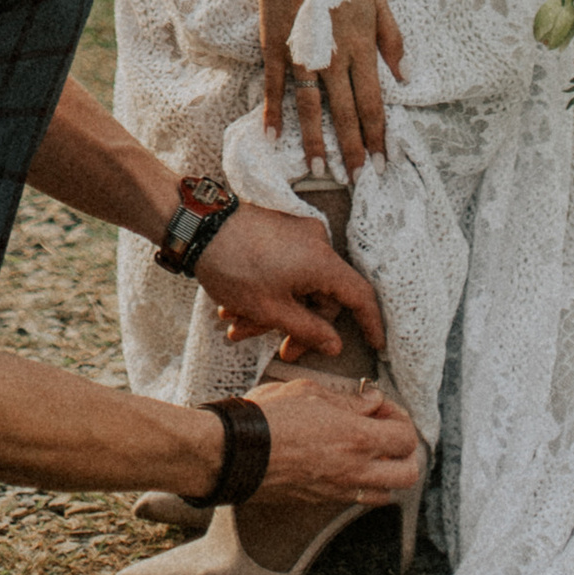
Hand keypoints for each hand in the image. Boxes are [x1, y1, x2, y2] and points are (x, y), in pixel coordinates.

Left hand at [196, 204, 386, 363]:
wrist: (197, 225)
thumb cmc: (235, 266)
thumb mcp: (272, 309)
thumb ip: (308, 331)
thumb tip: (335, 345)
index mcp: (321, 261)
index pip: (359, 295)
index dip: (370, 323)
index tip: (376, 345)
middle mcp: (315, 243)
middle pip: (321, 296)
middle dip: (296, 325)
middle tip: (278, 349)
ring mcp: (295, 234)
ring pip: (295, 285)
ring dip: (271, 312)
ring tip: (236, 327)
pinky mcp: (277, 231)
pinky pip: (282, 269)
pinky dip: (265, 291)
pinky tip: (233, 307)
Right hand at [247, 375, 421, 508]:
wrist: (236, 453)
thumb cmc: (269, 417)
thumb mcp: (311, 392)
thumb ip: (348, 400)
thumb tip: (371, 401)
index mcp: (357, 438)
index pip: (406, 437)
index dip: (399, 418)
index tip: (380, 406)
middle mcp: (355, 470)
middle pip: (408, 473)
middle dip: (404, 452)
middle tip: (385, 432)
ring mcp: (339, 490)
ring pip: (387, 493)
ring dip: (386, 472)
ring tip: (368, 451)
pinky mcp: (322, 501)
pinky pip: (358, 499)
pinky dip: (363, 485)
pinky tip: (345, 464)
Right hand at [262, 0, 405, 175]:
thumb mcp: (380, 0)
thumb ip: (393, 41)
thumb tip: (406, 78)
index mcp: (360, 48)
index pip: (372, 103)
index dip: (377, 135)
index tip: (382, 161)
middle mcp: (333, 58)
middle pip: (345, 113)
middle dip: (352, 149)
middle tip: (358, 179)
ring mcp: (302, 54)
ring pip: (311, 108)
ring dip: (316, 142)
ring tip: (321, 170)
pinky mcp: (277, 46)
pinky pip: (275, 86)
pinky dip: (273, 113)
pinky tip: (273, 137)